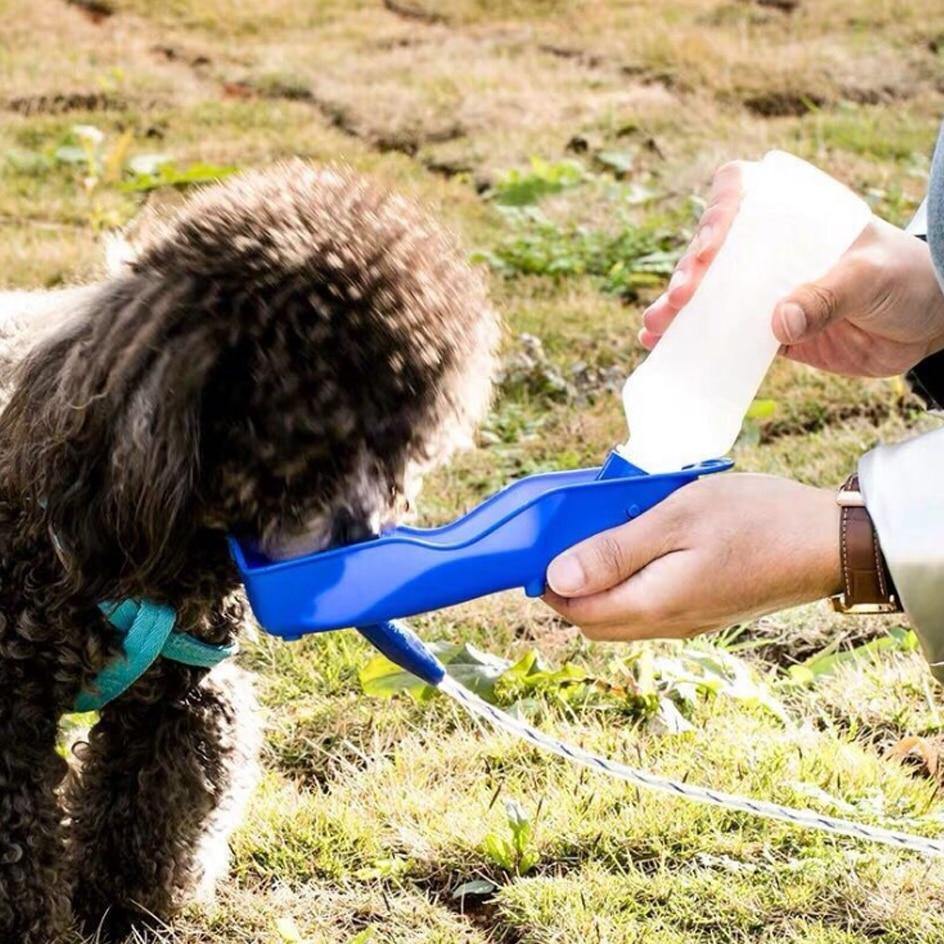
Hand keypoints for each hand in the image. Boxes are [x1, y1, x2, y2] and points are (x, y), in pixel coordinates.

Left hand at [543, 474, 841, 640]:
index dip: (547, 583)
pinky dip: (631, 578)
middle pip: (593, 619)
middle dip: (571, 582)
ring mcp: (686, 621)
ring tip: (612, 529)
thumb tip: (557, 579)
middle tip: (575, 531)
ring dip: (602, 579)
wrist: (826, 542)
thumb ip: (613, 551)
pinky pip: (648, 604)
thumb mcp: (675, 520)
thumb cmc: (755, 521)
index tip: (541, 546)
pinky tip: (645, 541)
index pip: (576, 612)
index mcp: (654, 605)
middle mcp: (666, 624)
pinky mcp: (702, 610)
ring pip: (619, 613)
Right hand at [641, 162, 943, 377]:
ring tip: (654, 327)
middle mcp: (767, 248)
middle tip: (679, 300)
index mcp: (792, 216)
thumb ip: (828, 295)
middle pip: (710, 250)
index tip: (710, 251)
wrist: (927, 325)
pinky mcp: (763, 330)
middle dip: (687, 274)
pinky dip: (693, 340)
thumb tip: (778, 323)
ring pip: (707, 293)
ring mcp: (761, 290)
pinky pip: (721, 333)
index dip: (715, 216)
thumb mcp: (872, 276)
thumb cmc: (907, 279)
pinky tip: (661, 345)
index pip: (739, 196)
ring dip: (677, 309)